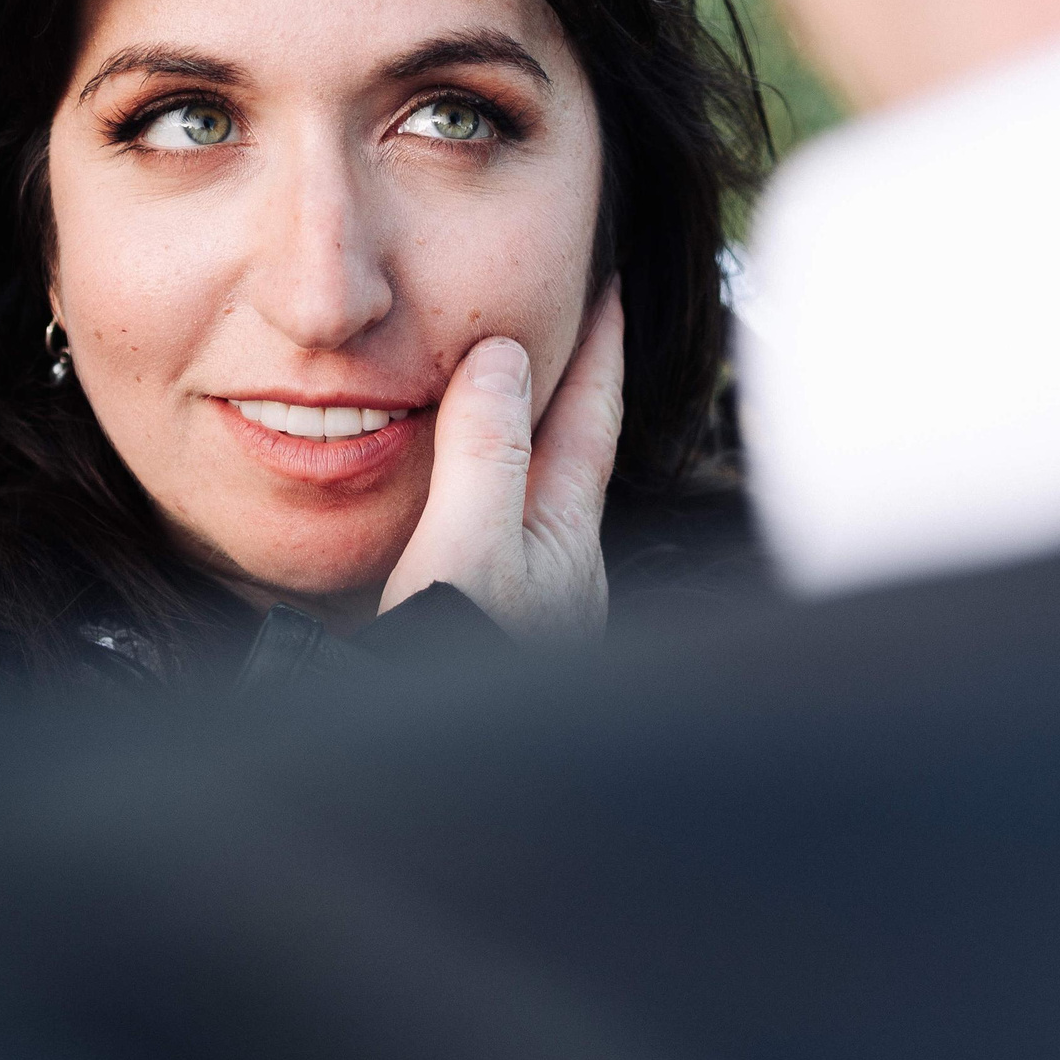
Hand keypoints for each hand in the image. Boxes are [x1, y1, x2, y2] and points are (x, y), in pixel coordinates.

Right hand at [381, 282, 623, 643]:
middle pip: (572, 446)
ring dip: (520, 435)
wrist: (449, 776)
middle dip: (564, 381)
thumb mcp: (468, 549)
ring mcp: (534, 595)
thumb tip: (502, 355)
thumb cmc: (462, 663)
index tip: (610, 282)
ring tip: (502, 391)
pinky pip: (498, 525)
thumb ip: (485, 454)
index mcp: (566, 530)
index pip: (595, 412)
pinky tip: (459, 491)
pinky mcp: (497, 621)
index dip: (602, 343)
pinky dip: (485, 485)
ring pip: (532, 488)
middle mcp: (561, 560)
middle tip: (564, 318)